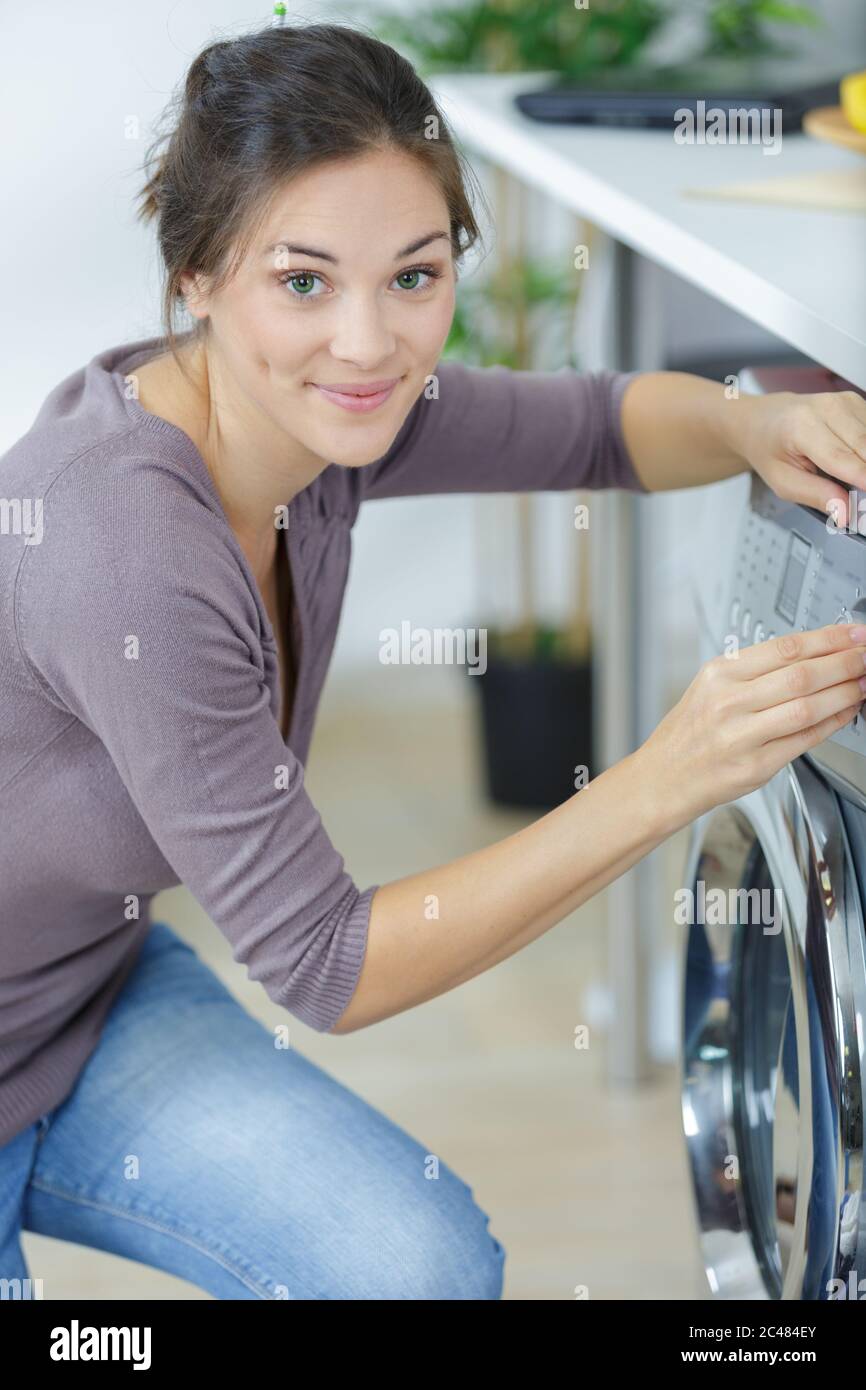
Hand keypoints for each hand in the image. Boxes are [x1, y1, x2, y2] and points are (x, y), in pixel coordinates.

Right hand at [637, 622, 865, 827]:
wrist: (662, 778)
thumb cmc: (688, 734)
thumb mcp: (709, 687)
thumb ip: (755, 671)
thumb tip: (812, 655)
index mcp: (719, 674)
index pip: (785, 648)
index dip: (828, 639)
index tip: (854, 635)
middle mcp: (728, 703)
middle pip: (801, 675)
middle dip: (845, 663)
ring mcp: (741, 736)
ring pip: (807, 707)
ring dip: (845, 693)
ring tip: (863, 683)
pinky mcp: (755, 767)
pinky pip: (804, 740)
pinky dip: (831, 724)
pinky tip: (845, 712)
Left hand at [735, 389, 865, 526]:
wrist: (762, 419)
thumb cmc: (769, 448)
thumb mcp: (782, 481)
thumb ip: (816, 495)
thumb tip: (845, 512)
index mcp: (801, 427)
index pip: (841, 458)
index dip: (862, 478)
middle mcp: (826, 408)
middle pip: (864, 446)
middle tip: (863, 498)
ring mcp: (844, 402)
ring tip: (857, 483)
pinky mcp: (855, 402)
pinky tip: (859, 462)